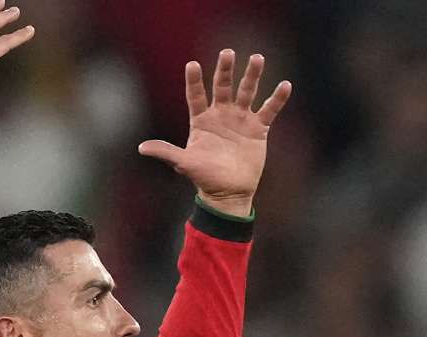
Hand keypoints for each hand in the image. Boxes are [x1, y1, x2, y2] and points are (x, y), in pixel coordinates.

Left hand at [139, 50, 292, 216]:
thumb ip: (166, 152)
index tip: (192, 65)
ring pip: (247, 92)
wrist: (229, 193)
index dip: (194, 81)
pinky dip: (277, 99)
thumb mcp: (184, 163)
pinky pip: (269, 110)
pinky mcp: (258, 129)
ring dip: (253, 75)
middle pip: (223, 86)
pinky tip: (285, 85)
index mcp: (201, 120)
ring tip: (258, 58)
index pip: (195, 95)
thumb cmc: (204, 178)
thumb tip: (141, 148)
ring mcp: (240, 119)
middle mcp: (221, 115)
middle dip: (225, 70)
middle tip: (228, 53)